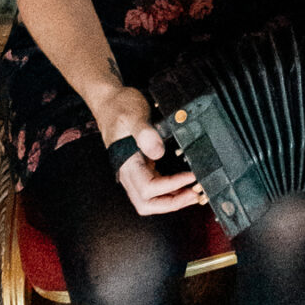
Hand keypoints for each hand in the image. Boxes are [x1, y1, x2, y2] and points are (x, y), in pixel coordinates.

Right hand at [99, 86, 208, 216]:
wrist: (110, 101)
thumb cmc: (120, 107)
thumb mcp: (134, 115)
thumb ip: (145, 134)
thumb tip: (158, 153)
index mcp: (126, 163)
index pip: (148, 188)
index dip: (171, 186)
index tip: (191, 177)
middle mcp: (128, 172)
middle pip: (146, 203)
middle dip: (172, 203)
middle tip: (194, 194)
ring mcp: (134, 171)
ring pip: (150, 199)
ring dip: (172, 200)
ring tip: (193, 193)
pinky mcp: (141, 167)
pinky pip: (154, 188)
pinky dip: (169, 190)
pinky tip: (183, 185)